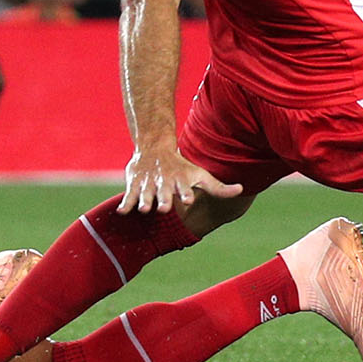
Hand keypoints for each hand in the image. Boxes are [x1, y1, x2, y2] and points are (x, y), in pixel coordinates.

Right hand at [119, 147, 242, 212]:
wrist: (155, 149)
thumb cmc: (182, 167)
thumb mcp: (200, 176)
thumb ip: (218, 188)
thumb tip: (241, 190)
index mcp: (180, 181)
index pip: (185, 188)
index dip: (186, 194)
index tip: (189, 200)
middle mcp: (165, 183)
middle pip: (164, 193)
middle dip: (164, 199)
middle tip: (165, 207)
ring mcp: (149, 185)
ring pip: (146, 195)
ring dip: (145, 201)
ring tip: (144, 209)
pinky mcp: (134, 185)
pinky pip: (129, 196)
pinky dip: (125, 204)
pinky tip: (121, 212)